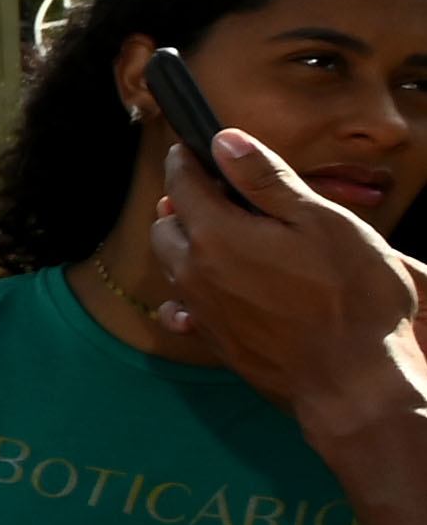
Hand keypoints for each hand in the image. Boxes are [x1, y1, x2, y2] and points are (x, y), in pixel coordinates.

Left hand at [147, 134, 426, 441]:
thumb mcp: (322, 221)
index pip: (183, 181)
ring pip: (174, 265)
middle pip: (168, 224)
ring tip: (211, 233)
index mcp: (215, 233)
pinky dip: (189, 292)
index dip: (189, 159)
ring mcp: (203, 311)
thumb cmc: (352, 299)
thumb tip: (225, 141)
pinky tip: (206, 291)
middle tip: (208, 191)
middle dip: (182, 201)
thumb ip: (267, 179)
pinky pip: (185, 310)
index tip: (194, 148)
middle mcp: (195, 271)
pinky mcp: (218, 343)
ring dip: (184, 244)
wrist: (356, 383)